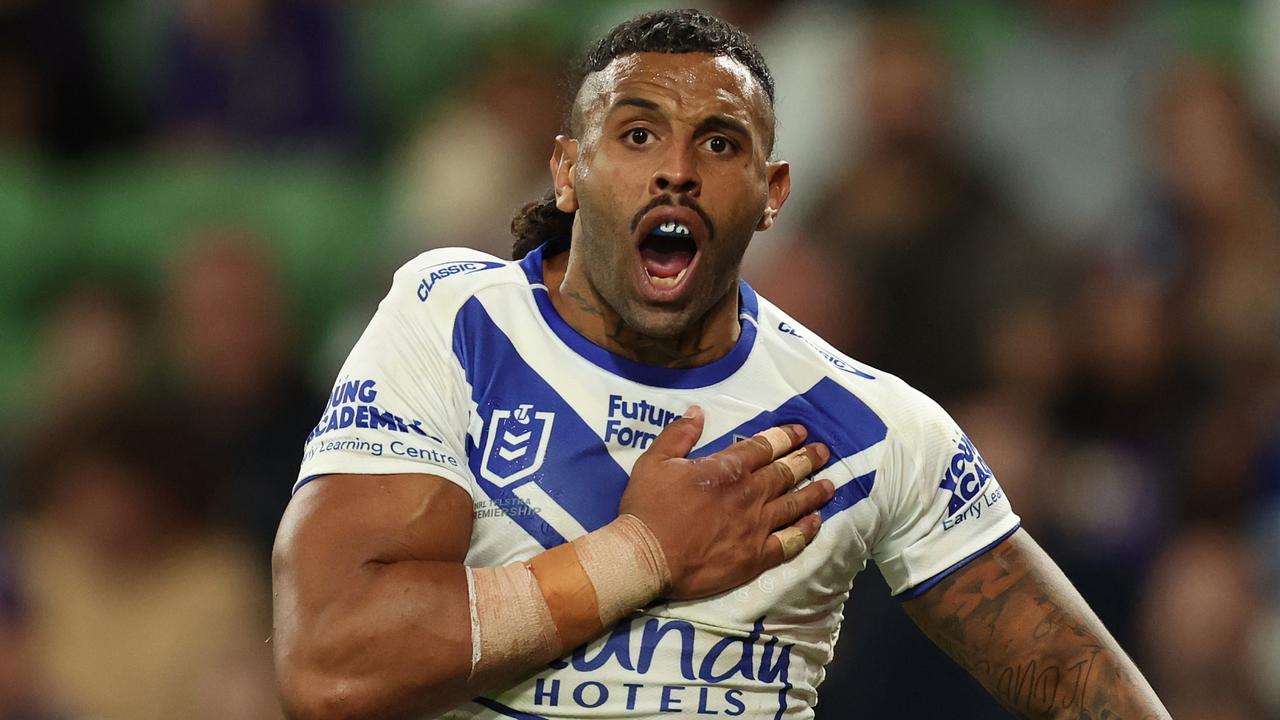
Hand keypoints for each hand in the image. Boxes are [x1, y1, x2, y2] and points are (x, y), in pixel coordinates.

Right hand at [618, 406, 833, 599]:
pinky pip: (788, 542)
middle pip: (786, 473)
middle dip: (807, 459)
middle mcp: (748, 494)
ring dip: (814, 493)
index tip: (800, 431)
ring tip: (831, 484)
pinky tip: (815, 524)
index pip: (764, 447)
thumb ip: (679, 434)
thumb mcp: (655, 461)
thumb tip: (697, 411)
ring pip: (793, 505)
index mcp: (726, 469)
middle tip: (823, 451)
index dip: (784, 437)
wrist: (645, 556)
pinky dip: (805, 532)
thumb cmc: (648, 508)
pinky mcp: (755, 557)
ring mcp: (755, 527)